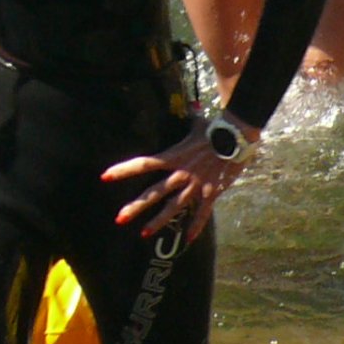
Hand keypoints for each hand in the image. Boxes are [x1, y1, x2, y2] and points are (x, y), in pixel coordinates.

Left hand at [102, 115, 255, 239]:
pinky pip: (202, 214)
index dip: (124, 170)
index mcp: (174, 157)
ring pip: (173, 207)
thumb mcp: (201, 123)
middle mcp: (181, 173)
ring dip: (158, 221)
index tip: (106, 176)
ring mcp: (195, 185)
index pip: (144, 163)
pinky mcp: (211, 193)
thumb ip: (193, 115)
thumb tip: (192, 104)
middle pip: (154, 192)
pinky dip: (195, 227)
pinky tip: (188, 240)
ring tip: (144, 233)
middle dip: (136, 206)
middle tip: (119, 219)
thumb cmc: (218, 129)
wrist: (237, 137)